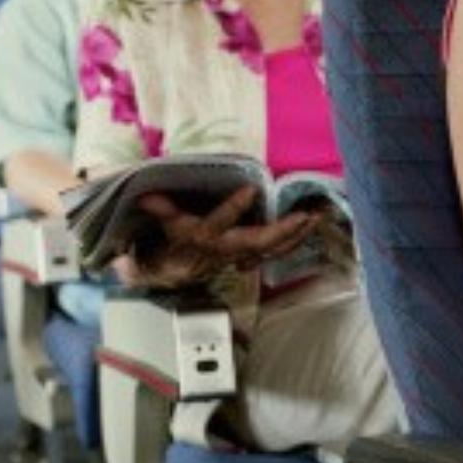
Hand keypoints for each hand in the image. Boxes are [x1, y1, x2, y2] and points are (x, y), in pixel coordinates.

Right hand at [122, 188, 315, 288]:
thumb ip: (161, 209)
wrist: (179, 272)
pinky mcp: (253, 255)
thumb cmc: (176, 241)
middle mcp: (228, 248)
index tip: (249, 189)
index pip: (219, 222)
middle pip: (258, 241)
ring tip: (316, 216)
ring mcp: (243, 254)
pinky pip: (279, 250)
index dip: (233, 208)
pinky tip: (312, 225)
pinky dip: (297, 238)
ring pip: (274, 247)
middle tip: (302, 215)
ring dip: (296, 233)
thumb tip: (146, 196)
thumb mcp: (167, 224)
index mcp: (206, 236)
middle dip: (282, 229)